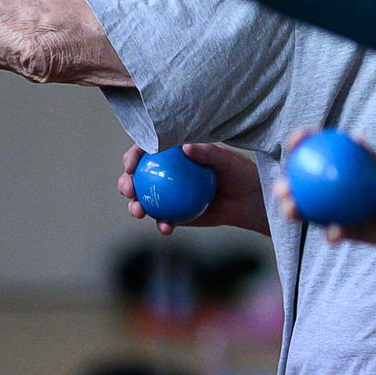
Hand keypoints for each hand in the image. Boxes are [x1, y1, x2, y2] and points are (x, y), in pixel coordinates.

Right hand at [118, 142, 268, 235]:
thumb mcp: (226, 159)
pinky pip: (164, 220)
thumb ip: (207, 152)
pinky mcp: (177, 216)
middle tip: (129, 189)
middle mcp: (167, 174)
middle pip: (138, 177)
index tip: (131, 164)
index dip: (133, 155)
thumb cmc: (239, 172)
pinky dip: (162, 224)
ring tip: (139, 211)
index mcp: (173, 154)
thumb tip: (185, 146)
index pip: (147, 151)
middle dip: (125, 183)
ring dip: (136, 207)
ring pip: (145, 201)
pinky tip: (166, 227)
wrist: (250, 200)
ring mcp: (170, 196)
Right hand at [272, 130, 375, 270]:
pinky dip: (334, 232)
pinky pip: (334, 232)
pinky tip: (333, 233)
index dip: (302, 144)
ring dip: (295, 211)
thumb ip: (374, 160)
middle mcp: (335, 191)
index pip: (318, 153)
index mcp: (343, 170)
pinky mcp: (345, 232)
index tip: (296, 140)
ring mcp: (337, 212)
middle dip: (284, 184)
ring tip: (291, 210)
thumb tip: (356, 137)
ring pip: (310, 211)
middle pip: (303, 186)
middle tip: (282, 186)